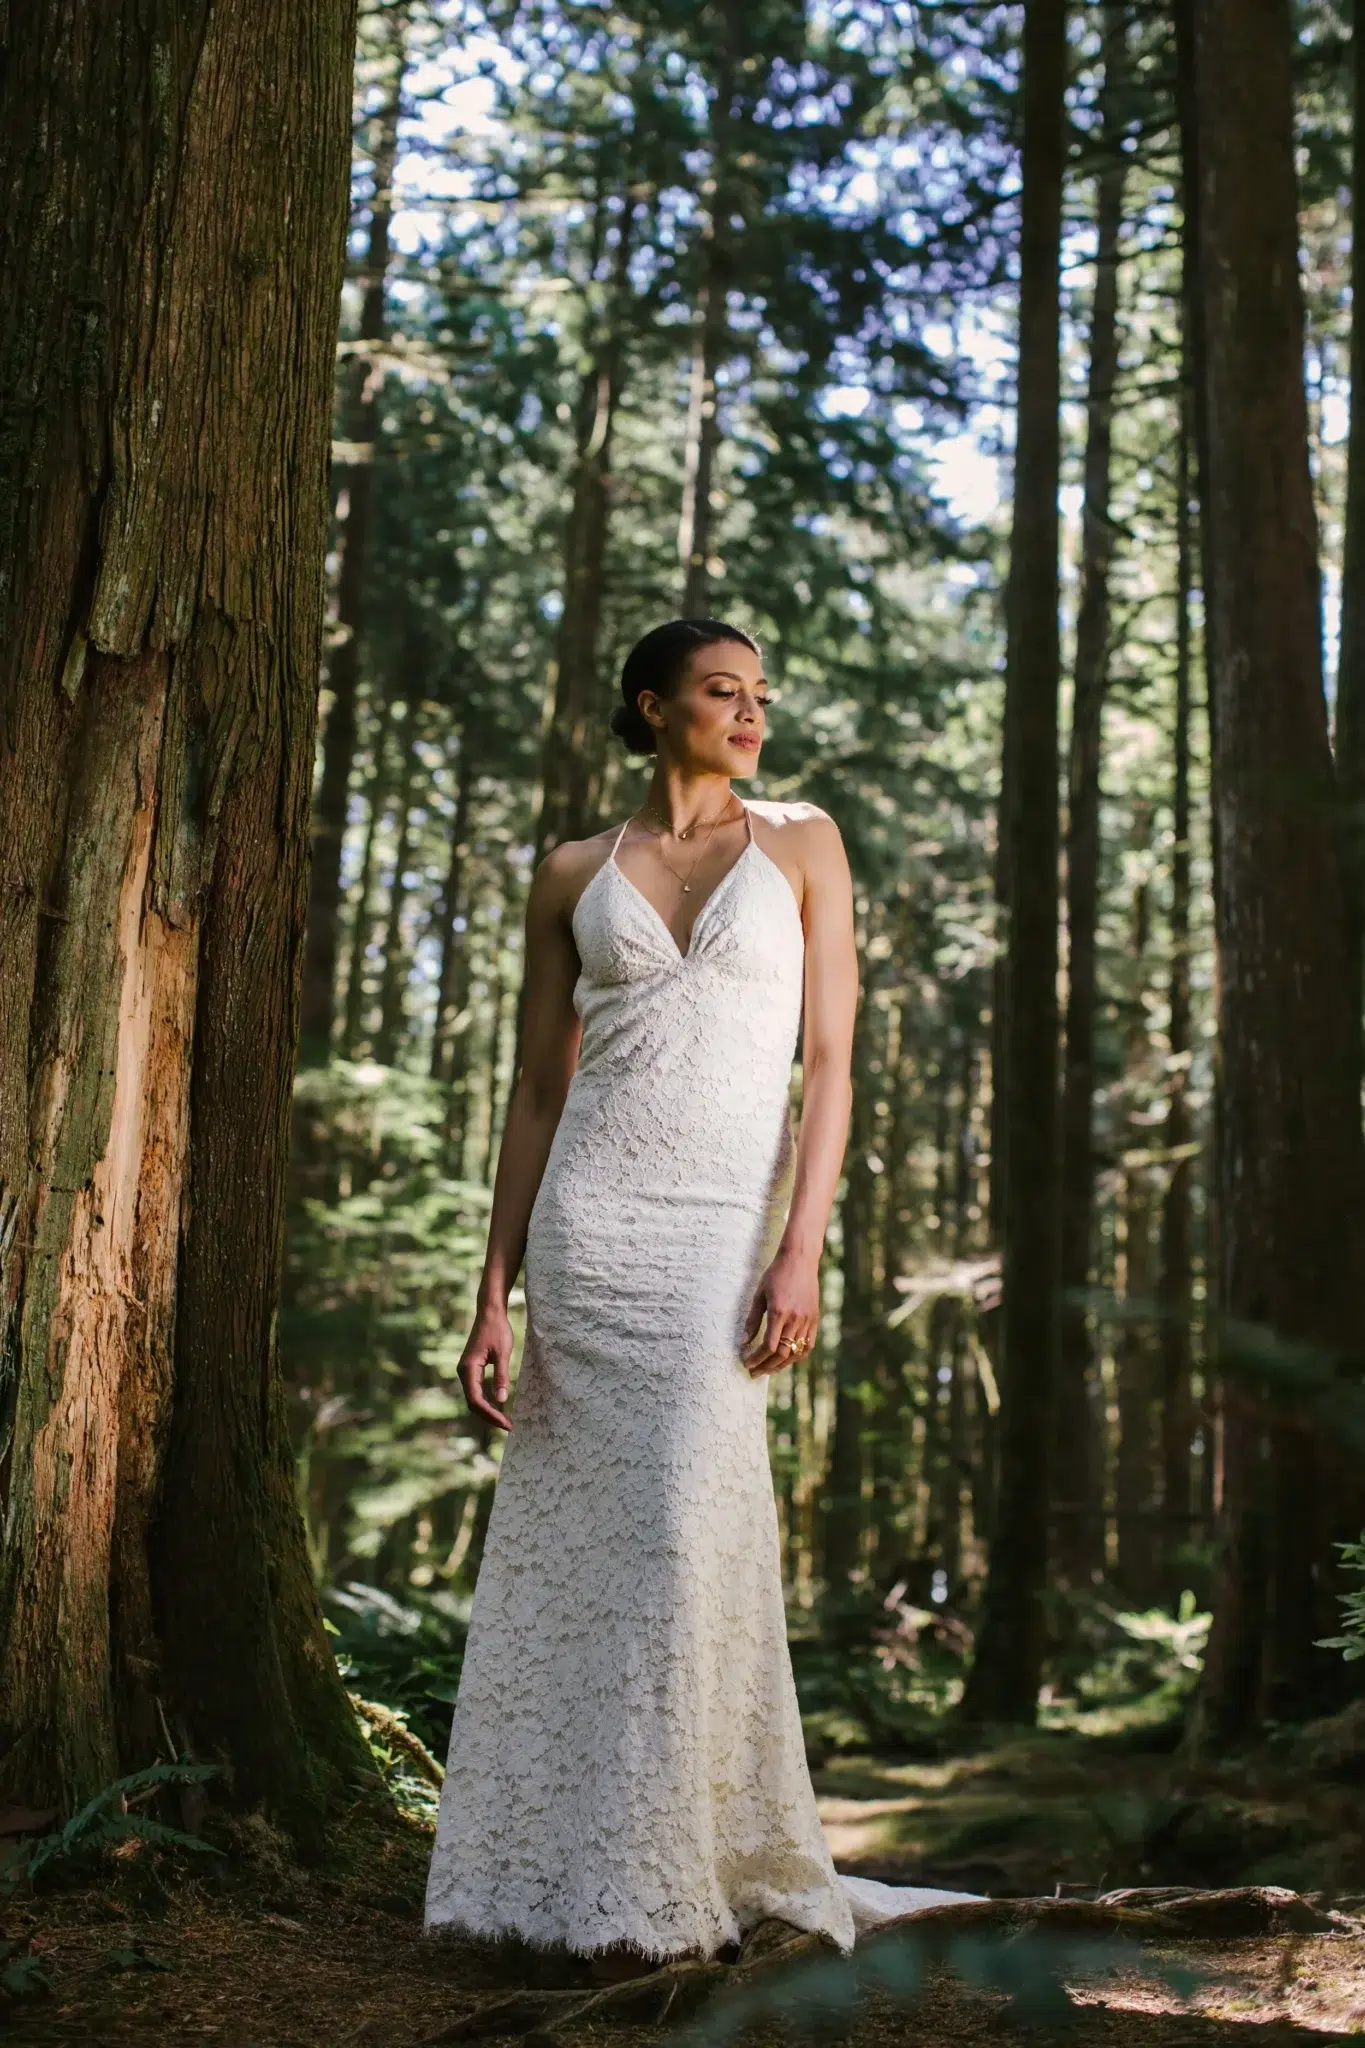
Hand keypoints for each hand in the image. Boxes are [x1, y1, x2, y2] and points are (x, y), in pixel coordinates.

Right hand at [458, 1301, 514, 1430]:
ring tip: (506, 1421)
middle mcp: (463, 1372)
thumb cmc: (497, 1330)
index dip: (490, 1414)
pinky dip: (487, 1401)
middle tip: (509, 1426)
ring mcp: (466, 1371)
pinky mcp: (472, 1369)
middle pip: (473, 1403)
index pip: (476, 1400)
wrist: (490, 1312)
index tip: (506, 1423)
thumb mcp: (503, 1353)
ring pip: (474, 1398)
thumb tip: (502, 1400)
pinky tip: (500, 1407)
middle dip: (490, 1416)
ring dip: (488, 1411)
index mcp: (468, 1369)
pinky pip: (477, 1390)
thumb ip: (501, 1376)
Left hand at [741, 1250, 819, 1376]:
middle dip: (766, 1366)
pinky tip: (787, 1359)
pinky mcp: (815, 1319)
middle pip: (782, 1354)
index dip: (757, 1359)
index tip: (747, 1363)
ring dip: (780, 1365)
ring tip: (768, 1369)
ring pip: (795, 1353)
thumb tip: (743, 1341)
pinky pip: (808, 1345)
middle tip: (754, 1372)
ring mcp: (807, 1320)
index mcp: (779, 1312)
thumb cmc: (776, 1274)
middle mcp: (795, 1319)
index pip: (768, 1346)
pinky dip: (797, 1356)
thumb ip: (752, 1320)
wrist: (800, 1259)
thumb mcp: (759, 1294)